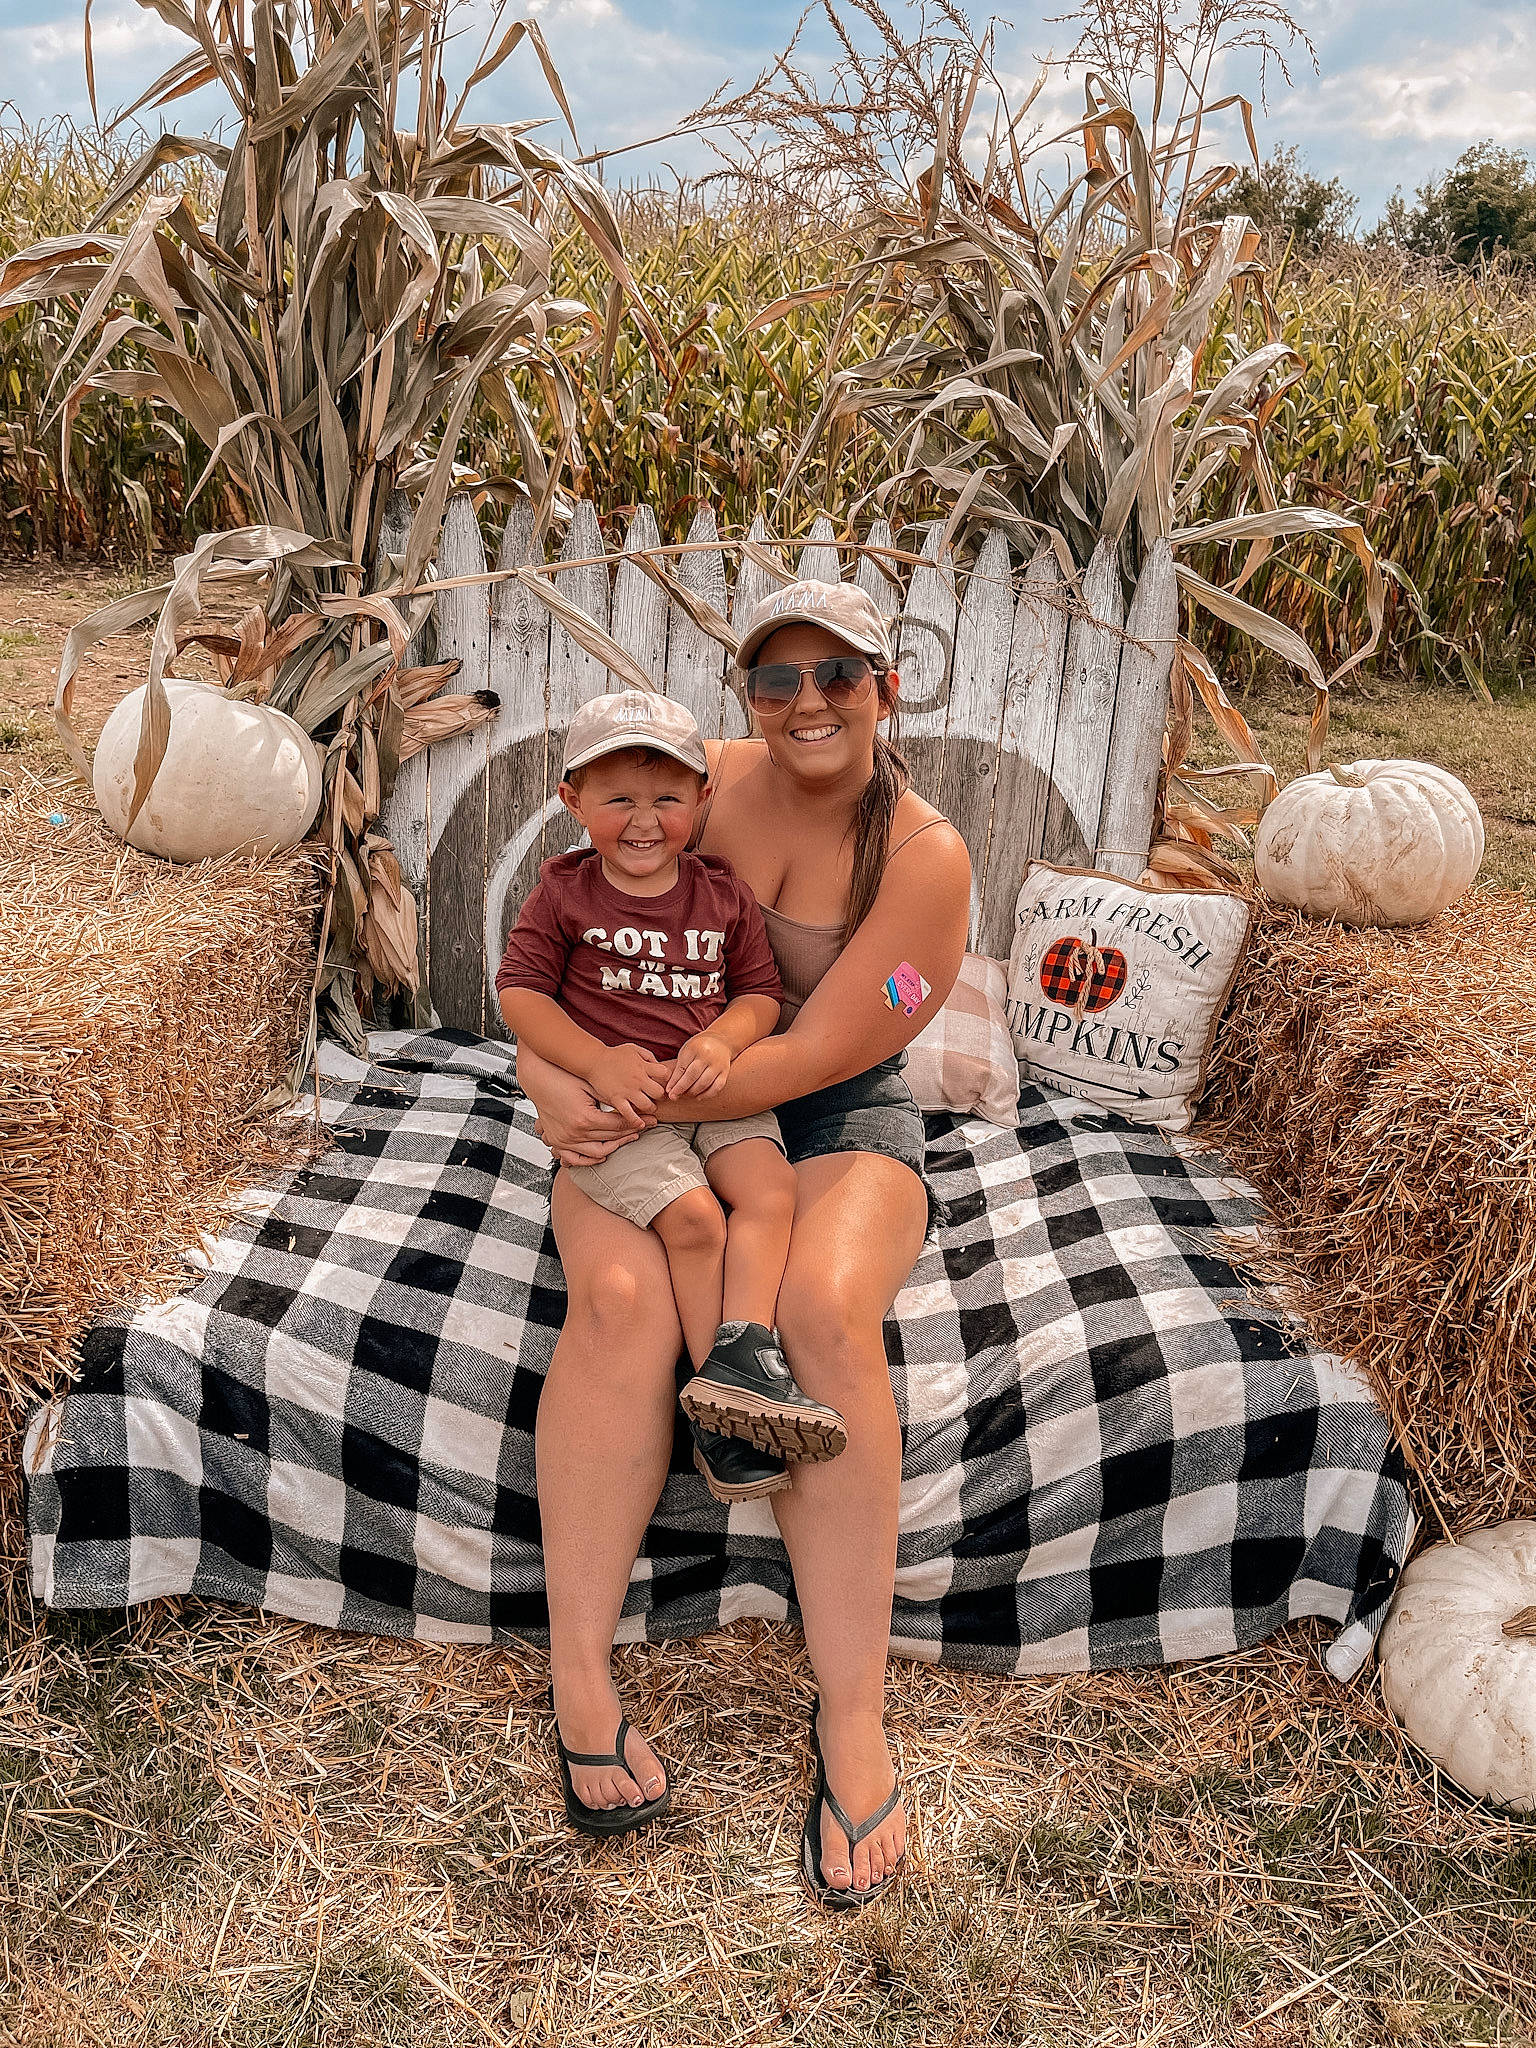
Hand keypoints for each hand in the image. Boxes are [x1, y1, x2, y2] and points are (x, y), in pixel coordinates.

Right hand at [518, 1048, 648, 1154]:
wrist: (538, 1079)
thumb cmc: (564, 1078)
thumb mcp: (590, 1086)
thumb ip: (611, 1098)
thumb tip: (635, 1105)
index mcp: (585, 1119)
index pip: (618, 1125)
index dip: (636, 1123)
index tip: (649, 1120)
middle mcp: (575, 1133)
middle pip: (611, 1138)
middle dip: (631, 1133)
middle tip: (646, 1127)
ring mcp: (564, 1140)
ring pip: (597, 1152)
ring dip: (615, 1147)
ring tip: (628, 1138)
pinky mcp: (557, 1141)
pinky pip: (575, 1158)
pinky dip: (590, 1160)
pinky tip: (604, 1153)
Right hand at [586, 1042, 670, 1123]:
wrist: (594, 1060)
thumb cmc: (614, 1055)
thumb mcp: (634, 1049)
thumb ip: (648, 1057)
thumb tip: (659, 1066)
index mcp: (643, 1067)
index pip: (665, 1074)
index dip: (666, 1078)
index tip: (662, 1081)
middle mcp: (637, 1080)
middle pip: (659, 1093)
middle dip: (660, 1096)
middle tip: (656, 1097)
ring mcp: (627, 1091)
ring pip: (647, 1106)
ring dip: (650, 1108)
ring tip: (648, 1106)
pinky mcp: (616, 1099)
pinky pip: (629, 1114)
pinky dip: (636, 1121)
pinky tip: (639, 1123)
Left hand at [667, 1030, 732, 1098]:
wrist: (720, 1041)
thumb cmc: (698, 1049)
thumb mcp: (686, 1051)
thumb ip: (679, 1067)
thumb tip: (670, 1088)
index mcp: (694, 1048)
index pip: (682, 1067)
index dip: (674, 1081)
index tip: (668, 1090)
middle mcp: (707, 1055)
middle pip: (692, 1075)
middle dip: (681, 1088)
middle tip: (673, 1097)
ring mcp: (718, 1063)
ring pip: (704, 1083)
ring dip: (692, 1092)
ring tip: (684, 1095)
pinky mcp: (725, 1071)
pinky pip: (717, 1087)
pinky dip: (707, 1094)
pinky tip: (698, 1097)